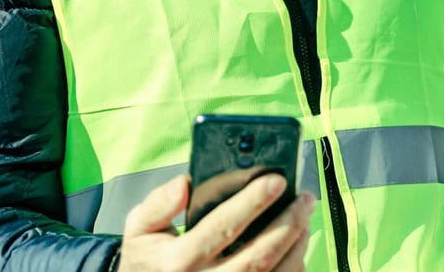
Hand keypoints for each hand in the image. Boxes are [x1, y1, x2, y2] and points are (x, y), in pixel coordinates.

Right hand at [118, 172, 315, 271]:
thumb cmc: (146, 262)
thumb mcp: (139, 229)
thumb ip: (158, 203)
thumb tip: (184, 183)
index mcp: (179, 261)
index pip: (223, 226)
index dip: (252, 202)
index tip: (276, 179)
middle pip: (256, 256)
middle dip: (286, 223)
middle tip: (304, 197)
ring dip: (295, 246)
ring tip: (304, 215)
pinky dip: (292, 268)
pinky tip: (298, 245)